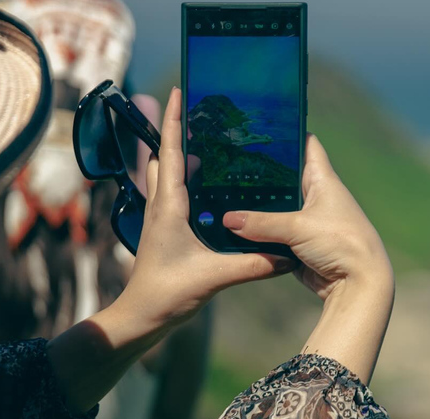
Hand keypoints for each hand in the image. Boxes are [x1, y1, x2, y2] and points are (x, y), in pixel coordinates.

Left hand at [116, 87, 294, 328]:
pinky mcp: (164, 231)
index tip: (178, 91)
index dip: (175, 120)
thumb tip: (287, 257)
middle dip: (178, 132)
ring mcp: (160, 218)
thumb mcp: (214, 277)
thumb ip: (252, 265)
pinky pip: (172, 195)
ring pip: (164, 176)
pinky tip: (206, 189)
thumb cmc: (167, 293)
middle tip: (201, 115)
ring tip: (207, 145)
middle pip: (164, 157)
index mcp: (169, 207)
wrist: (141, 317)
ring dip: (179, 156)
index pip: (171, 153)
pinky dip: (184, 181)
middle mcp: (161, 206)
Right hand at [222, 134, 394, 382]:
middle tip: (230, 162)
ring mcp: (308, 220)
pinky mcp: (301, 243)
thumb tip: (228, 220)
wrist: (357, 284)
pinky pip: (276, 232)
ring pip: (277, 207)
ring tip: (226, 193)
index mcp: (324, 180)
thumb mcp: (297, 228)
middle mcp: (317, 196)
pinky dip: (260, 231)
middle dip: (262, 172)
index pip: (307, 145)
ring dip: (258, 206)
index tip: (262, 123)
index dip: (288, 131)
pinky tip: (237, 227)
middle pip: (285, 177)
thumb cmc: (340, 243)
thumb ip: (261, 223)